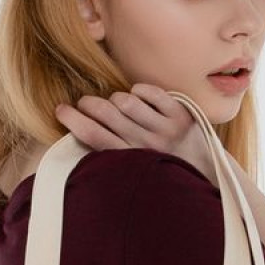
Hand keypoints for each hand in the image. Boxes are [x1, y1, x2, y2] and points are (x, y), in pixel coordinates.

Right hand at [54, 82, 217, 183]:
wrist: (204, 174)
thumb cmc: (160, 173)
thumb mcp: (134, 173)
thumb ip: (112, 159)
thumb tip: (80, 135)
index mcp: (131, 163)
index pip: (93, 136)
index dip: (73, 120)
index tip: (61, 110)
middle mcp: (146, 146)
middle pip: (105, 113)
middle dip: (87, 103)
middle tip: (83, 104)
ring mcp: (165, 129)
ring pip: (125, 100)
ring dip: (116, 99)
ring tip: (117, 106)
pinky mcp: (180, 114)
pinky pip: (149, 91)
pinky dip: (139, 90)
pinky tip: (139, 98)